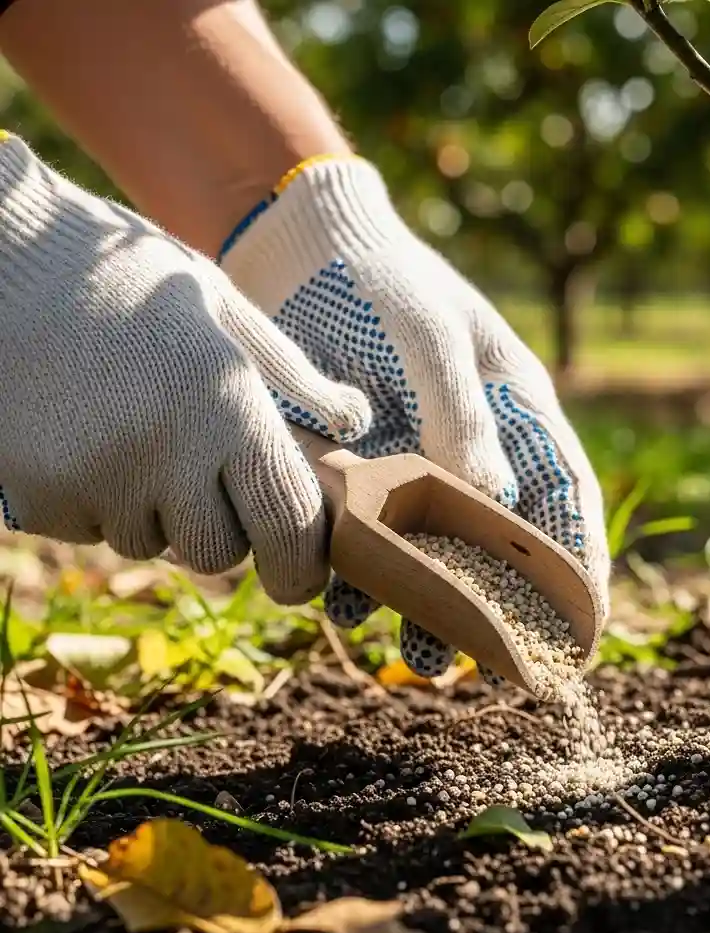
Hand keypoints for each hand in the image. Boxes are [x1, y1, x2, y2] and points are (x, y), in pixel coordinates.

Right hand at [0, 134, 370, 603]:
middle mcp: (164, 454)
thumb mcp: (224, 307)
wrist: (1, 259)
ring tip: (131, 431)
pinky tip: (83, 435)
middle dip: (222, 528)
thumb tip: (356, 420)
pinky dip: (96, 502)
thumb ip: (294, 374)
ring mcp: (93, 480)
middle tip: (201, 471)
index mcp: (225, 405)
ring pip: (150, 543)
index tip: (302, 578)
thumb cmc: (130, 281)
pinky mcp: (36, 497)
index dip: (302, 566)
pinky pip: (89, 530)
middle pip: (218, 552)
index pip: (286, 524)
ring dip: (154, 510)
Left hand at [221, 155, 609, 679]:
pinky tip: (351, 603)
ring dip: (433, 606)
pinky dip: (365, 578)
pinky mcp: (359, 477)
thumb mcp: (431, 335)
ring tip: (422, 656)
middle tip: (498, 661)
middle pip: (502, 544)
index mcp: (517, 412)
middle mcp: (473, 452)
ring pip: (437, 555)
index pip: (565, 498)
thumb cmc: (383, 282)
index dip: (580, 563)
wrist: (299, 256)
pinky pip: (370, 541)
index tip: (583, 628)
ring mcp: (415, 469)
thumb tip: (494, 499)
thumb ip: (464, 413)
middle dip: (504, 607)